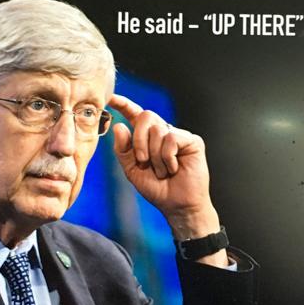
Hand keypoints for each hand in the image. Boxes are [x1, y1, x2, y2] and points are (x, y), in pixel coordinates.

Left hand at [108, 94, 219, 240]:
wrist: (177, 205)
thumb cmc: (157, 189)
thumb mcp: (132, 170)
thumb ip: (123, 150)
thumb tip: (119, 126)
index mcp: (147, 137)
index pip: (135, 115)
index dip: (124, 104)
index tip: (111, 98)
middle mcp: (163, 132)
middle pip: (146, 116)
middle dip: (139, 140)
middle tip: (142, 160)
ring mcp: (178, 135)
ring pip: (158, 130)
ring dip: (155, 156)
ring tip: (162, 171)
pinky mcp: (192, 141)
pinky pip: (172, 138)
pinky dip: (167, 157)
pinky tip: (173, 168)